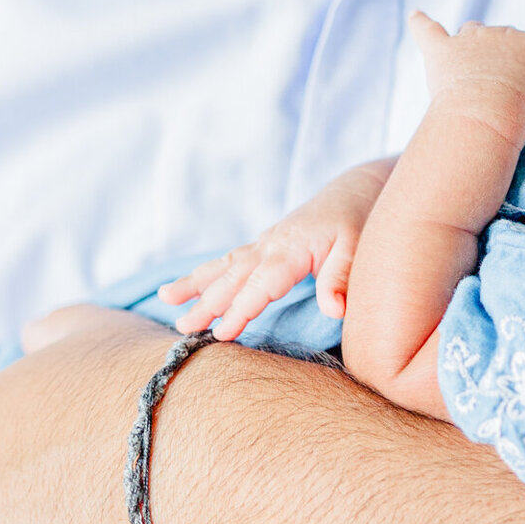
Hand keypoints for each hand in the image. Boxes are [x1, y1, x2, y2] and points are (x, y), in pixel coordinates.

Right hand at [161, 159, 393, 335]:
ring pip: (225, 265)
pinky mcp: (266, 244)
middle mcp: (271, 244)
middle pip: (233, 277)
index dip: (240, 310)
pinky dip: (208, 273)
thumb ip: (341, 277)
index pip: (260, 285)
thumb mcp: (358, 248)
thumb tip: (333, 310)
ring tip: (165, 297)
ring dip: (196, 283)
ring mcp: (265, 243)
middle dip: (206, 303)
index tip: (221, 334)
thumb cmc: (359, 220)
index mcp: (291, 248)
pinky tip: (188, 285)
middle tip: (182, 328)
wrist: (358, 189)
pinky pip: (230, 260)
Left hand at [409, 13, 524, 137]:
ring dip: (471, 49)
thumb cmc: (520, 115)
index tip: (523, 98)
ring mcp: (471, 38)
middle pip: (502, 41)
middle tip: (496, 98)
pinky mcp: (442, 48)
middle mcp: (504, 33)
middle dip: (500, 64)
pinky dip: (420, 23)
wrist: (487, 116)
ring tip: (470, 80)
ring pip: (471, 31)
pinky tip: (415, 15)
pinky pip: (427, 29)